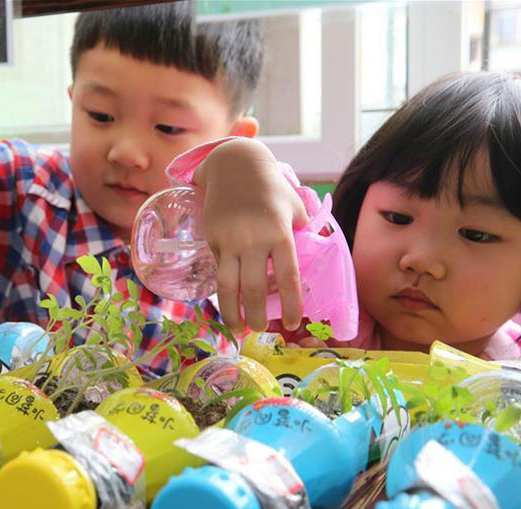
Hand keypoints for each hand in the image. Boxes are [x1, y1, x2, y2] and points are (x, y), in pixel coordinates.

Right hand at [194, 138, 308, 333]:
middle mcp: (253, 240)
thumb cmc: (270, 187)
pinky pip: (219, 269)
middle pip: (254, 289)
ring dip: (231, 314)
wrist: (234, 165)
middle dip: (256, 316)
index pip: (288, 278)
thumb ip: (301, 233)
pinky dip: (224, 287)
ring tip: (237, 329)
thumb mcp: (294, 206)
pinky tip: (229, 298)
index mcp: (280, 233)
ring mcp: (229, 241)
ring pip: (227, 287)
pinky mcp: (212, 239)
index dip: (291, 305)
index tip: (291, 324)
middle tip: (259, 330)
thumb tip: (308, 261)